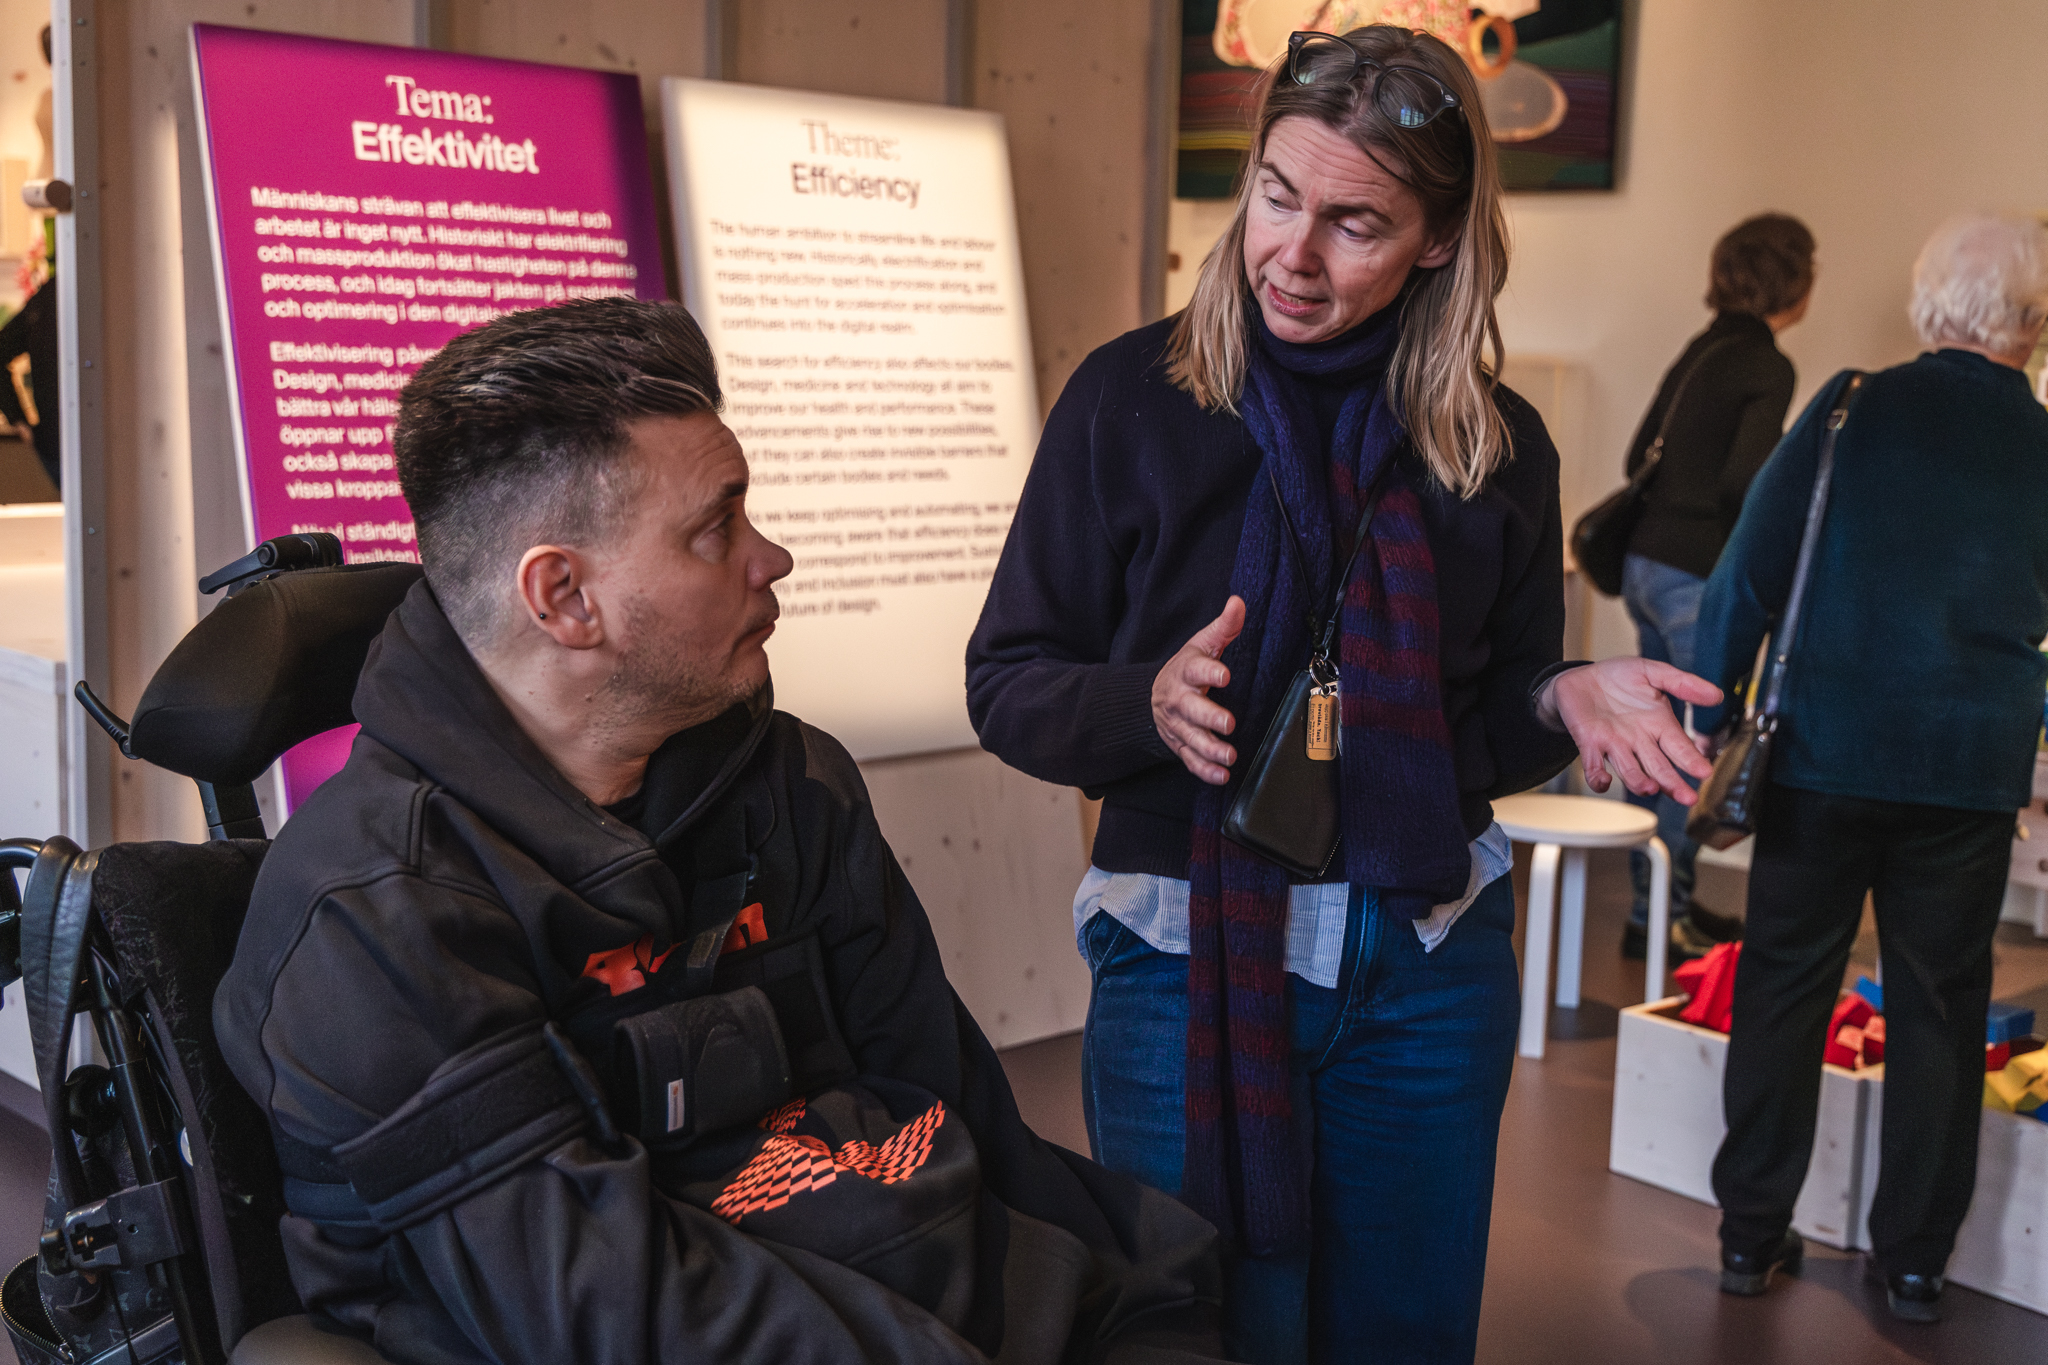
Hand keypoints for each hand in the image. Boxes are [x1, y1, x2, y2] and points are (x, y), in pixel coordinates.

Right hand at [1154, 597, 1244, 785]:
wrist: (1154, 694)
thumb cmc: (1187, 668)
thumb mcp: (1202, 644)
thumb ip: (1224, 627)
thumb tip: (1238, 602)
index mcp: (1186, 671)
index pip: (1196, 669)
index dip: (1209, 672)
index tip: (1224, 675)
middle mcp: (1179, 699)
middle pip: (1191, 709)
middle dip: (1209, 717)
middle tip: (1229, 724)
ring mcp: (1177, 724)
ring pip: (1190, 738)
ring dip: (1209, 748)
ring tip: (1229, 756)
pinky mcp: (1179, 744)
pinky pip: (1189, 760)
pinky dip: (1204, 770)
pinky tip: (1221, 775)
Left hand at [1542, 658, 1722, 802]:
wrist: (1580, 677)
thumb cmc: (1617, 677)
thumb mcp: (1652, 672)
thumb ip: (1681, 683)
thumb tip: (1716, 695)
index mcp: (1658, 725)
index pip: (1680, 747)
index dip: (1691, 760)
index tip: (1704, 772)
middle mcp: (1639, 741)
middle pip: (1659, 767)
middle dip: (1673, 783)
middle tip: (1687, 797)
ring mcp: (1614, 745)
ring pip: (1630, 770)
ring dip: (1640, 781)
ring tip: (1650, 788)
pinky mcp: (1589, 744)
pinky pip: (1594, 766)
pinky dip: (1598, 777)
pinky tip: (1604, 781)